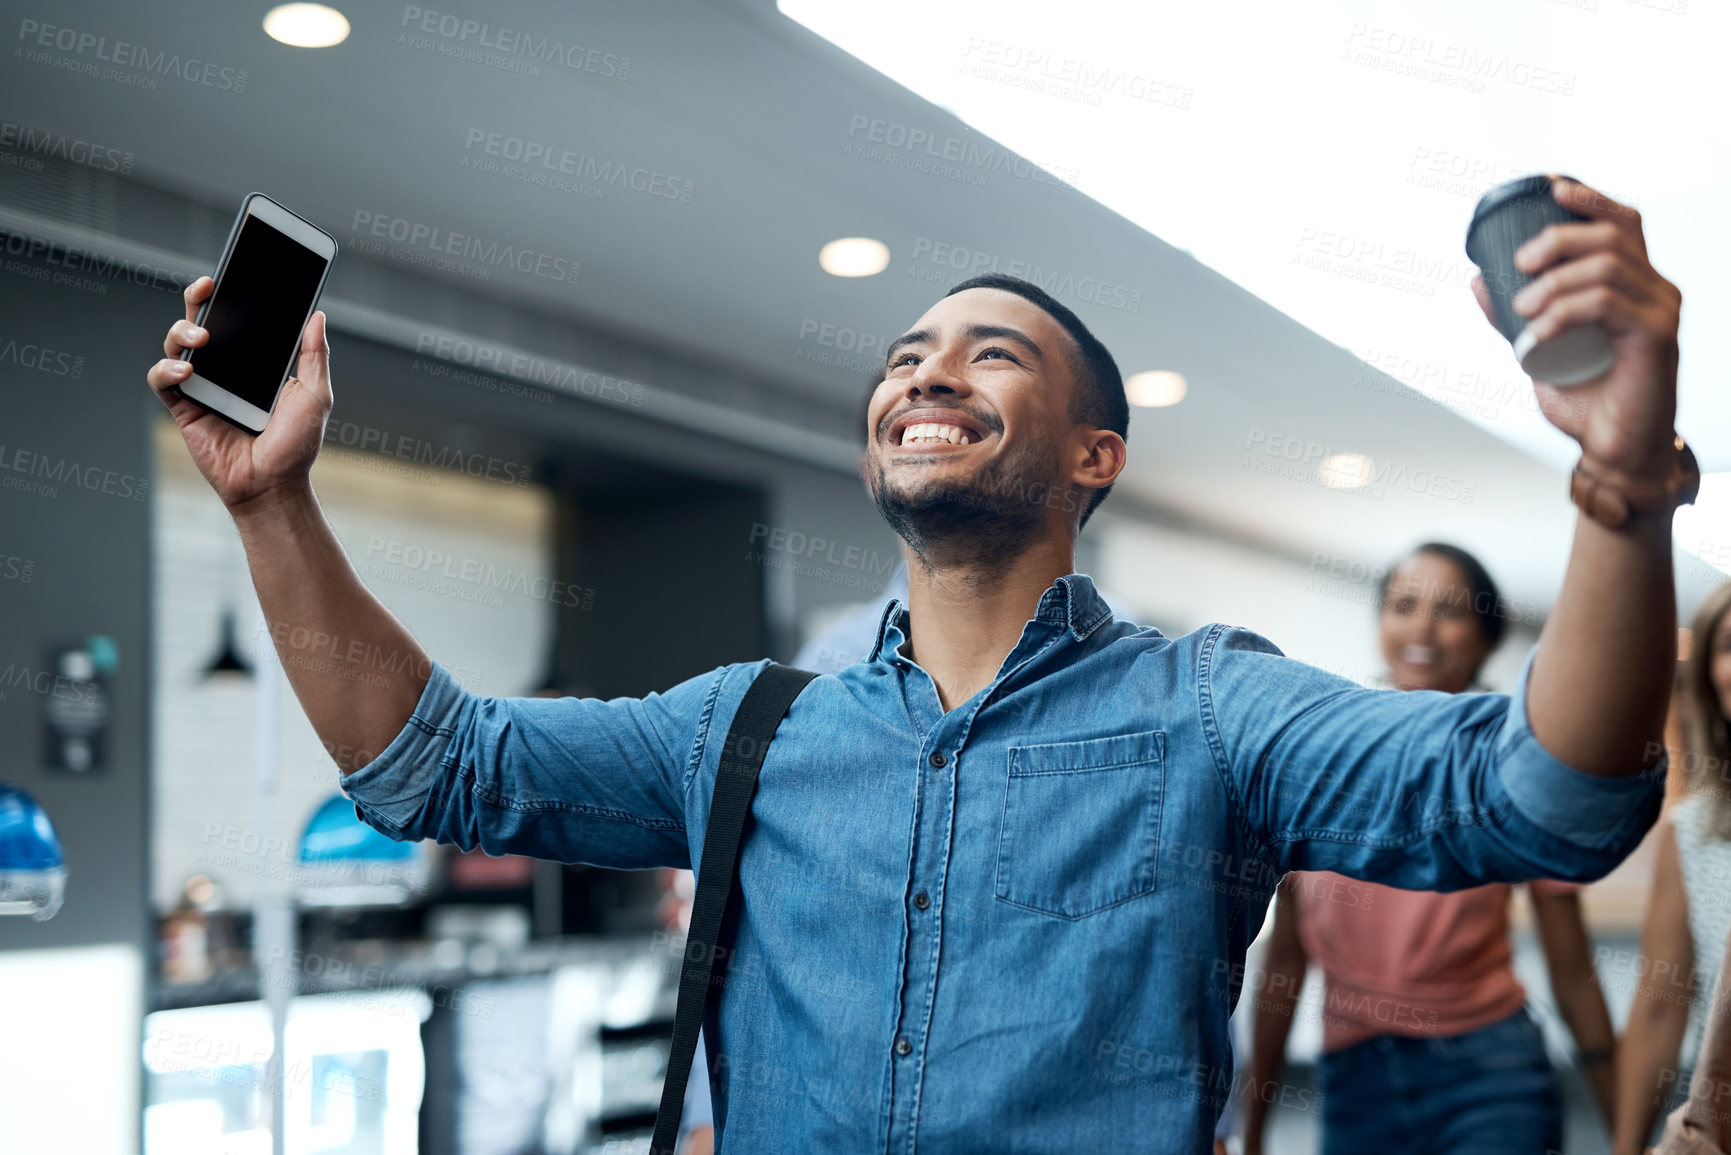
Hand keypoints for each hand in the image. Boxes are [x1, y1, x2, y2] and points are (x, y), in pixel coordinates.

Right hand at [146, 276, 332, 510]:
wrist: (274, 485)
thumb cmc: (296, 445)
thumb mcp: (316, 395)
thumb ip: (314, 356)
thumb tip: (317, 316)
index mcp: (253, 361)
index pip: (237, 318)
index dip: (229, 294)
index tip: (231, 274)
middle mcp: (225, 369)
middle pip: (200, 321)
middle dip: (199, 298)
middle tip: (209, 287)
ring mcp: (201, 386)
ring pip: (176, 344)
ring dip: (182, 331)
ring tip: (202, 336)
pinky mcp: (183, 407)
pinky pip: (161, 379)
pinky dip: (167, 369)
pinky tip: (187, 370)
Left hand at [1470, 176, 1680, 481]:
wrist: (1611, 450)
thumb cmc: (1585, 400)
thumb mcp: (1539, 348)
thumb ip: (1513, 315)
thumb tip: (1477, 279)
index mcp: (1636, 284)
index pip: (1625, 222)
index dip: (1592, 198)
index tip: (1552, 188)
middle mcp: (1656, 289)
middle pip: (1612, 235)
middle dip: (1558, 238)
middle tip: (1519, 265)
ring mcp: (1661, 311)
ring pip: (1607, 266)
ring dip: (1553, 282)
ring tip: (1522, 311)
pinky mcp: (1656, 337)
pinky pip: (1606, 304)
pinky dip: (1562, 311)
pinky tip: (1537, 334)